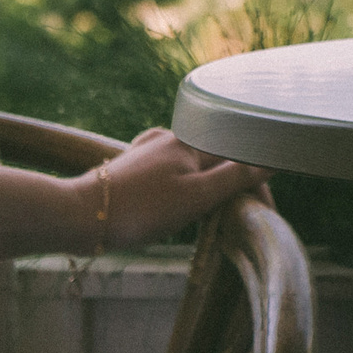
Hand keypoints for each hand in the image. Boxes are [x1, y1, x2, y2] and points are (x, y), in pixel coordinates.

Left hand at [84, 128, 270, 250]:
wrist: (82, 215)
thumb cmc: (141, 209)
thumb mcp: (196, 197)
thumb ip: (234, 178)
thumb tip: (270, 162)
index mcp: (190, 142)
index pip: (238, 157)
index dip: (257, 184)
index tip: (267, 213)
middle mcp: (171, 138)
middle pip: (216, 158)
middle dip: (233, 184)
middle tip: (244, 215)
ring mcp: (150, 149)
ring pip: (193, 163)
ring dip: (209, 183)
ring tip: (217, 211)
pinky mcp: (134, 164)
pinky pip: (171, 169)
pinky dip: (184, 183)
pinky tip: (180, 193)